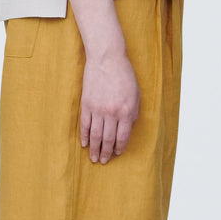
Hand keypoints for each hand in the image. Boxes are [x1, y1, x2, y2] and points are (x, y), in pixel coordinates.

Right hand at [79, 48, 139, 163]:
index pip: (122, 137)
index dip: (119, 148)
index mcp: (126, 111)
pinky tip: (84, 143)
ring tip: (94, 158)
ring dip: (94, 149)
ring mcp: (97, 109)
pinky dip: (84, 136)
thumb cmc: (124, 74)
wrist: (107, 58)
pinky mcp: (86, 104)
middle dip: (106, 152)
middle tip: (103, 161)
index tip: (117, 153)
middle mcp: (112, 113)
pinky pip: (84, 124)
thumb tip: (128, 125)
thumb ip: (133, 111)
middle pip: (108, 139)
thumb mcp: (136, 93)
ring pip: (95, 135)